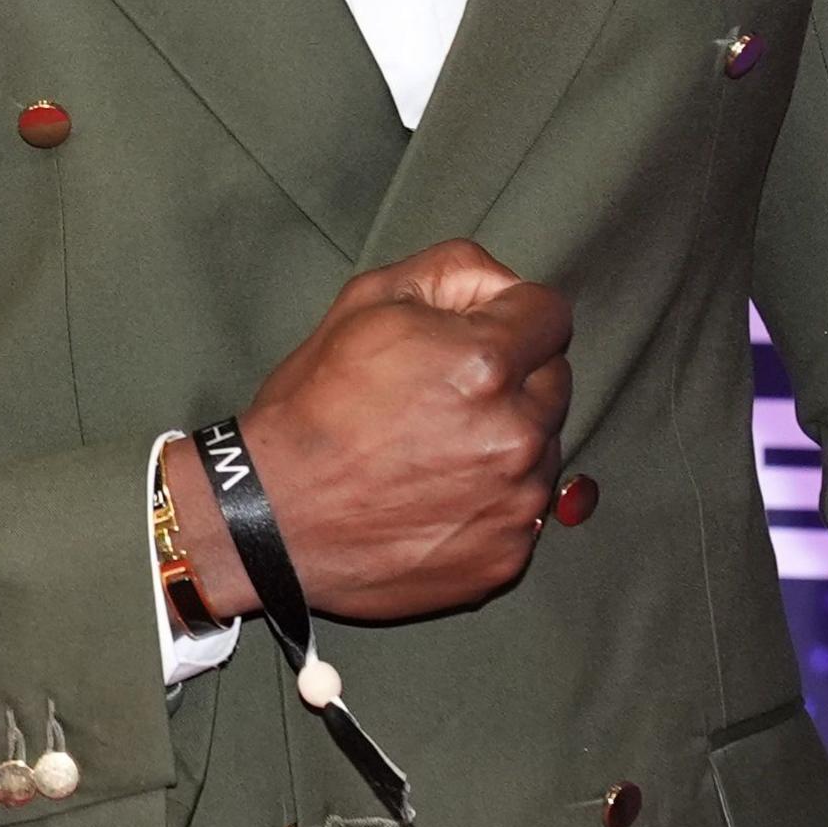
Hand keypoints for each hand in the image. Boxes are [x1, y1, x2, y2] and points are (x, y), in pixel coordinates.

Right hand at [167, 239, 572, 624]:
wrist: (272, 518)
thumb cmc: (313, 407)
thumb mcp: (367, 302)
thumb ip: (454, 272)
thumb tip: (504, 286)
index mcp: (486, 364)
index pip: (551, 315)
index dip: (512, 316)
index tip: (479, 336)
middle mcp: (517, 435)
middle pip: (555, 382)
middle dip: (515, 378)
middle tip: (447, 396)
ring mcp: (517, 503)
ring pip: (545, 448)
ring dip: (508, 441)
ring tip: (437, 451)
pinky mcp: (509, 555)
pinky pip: (526, 510)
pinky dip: (495, 500)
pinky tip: (438, 497)